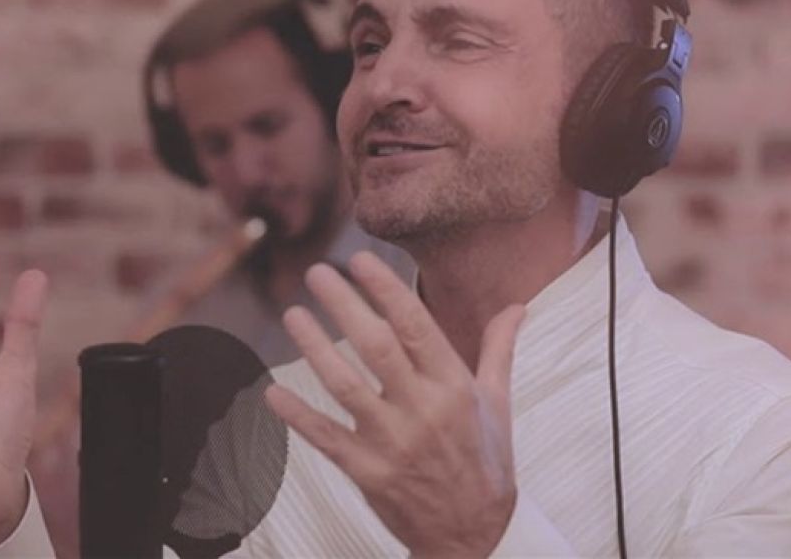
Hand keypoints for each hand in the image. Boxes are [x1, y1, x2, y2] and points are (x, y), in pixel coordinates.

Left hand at [264, 252, 526, 557]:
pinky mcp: (368, 472)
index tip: (360, 259)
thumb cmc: (485, 461)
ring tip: (293, 315)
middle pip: (376, 346)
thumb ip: (499, 348)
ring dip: (314, 347)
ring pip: (344, 385)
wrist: (473, 533)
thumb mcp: (498, 401)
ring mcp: (393, 443)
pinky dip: (297, 415)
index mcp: (454, 386)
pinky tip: (273, 392)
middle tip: (318, 273)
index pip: (416, 326)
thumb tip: (517, 306)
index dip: (386, 289)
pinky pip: (325, 438)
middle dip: (343, 304)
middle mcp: (423, 410)